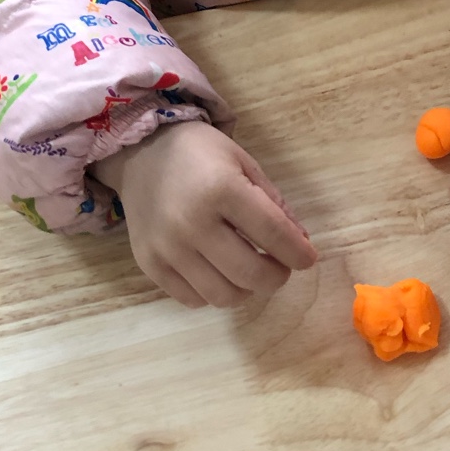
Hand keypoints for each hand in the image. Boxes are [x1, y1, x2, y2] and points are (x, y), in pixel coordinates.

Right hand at [92, 121, 316, 307]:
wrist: (142, 151)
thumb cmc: (200, 154)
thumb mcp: (243, 163)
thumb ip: (274, 203)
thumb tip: (300, 244)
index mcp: (221, 189)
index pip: (273, 234)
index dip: (299, 253)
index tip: (308, 258)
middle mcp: (192, 223)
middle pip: (251, 274)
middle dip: (277, 276)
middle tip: (280, 266)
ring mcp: (168, 248)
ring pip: (223, 296)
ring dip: (247, 290)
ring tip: (250, 271)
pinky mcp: (150, 264)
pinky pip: (192, 299)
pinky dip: (214, 293)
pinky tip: (219, 273)